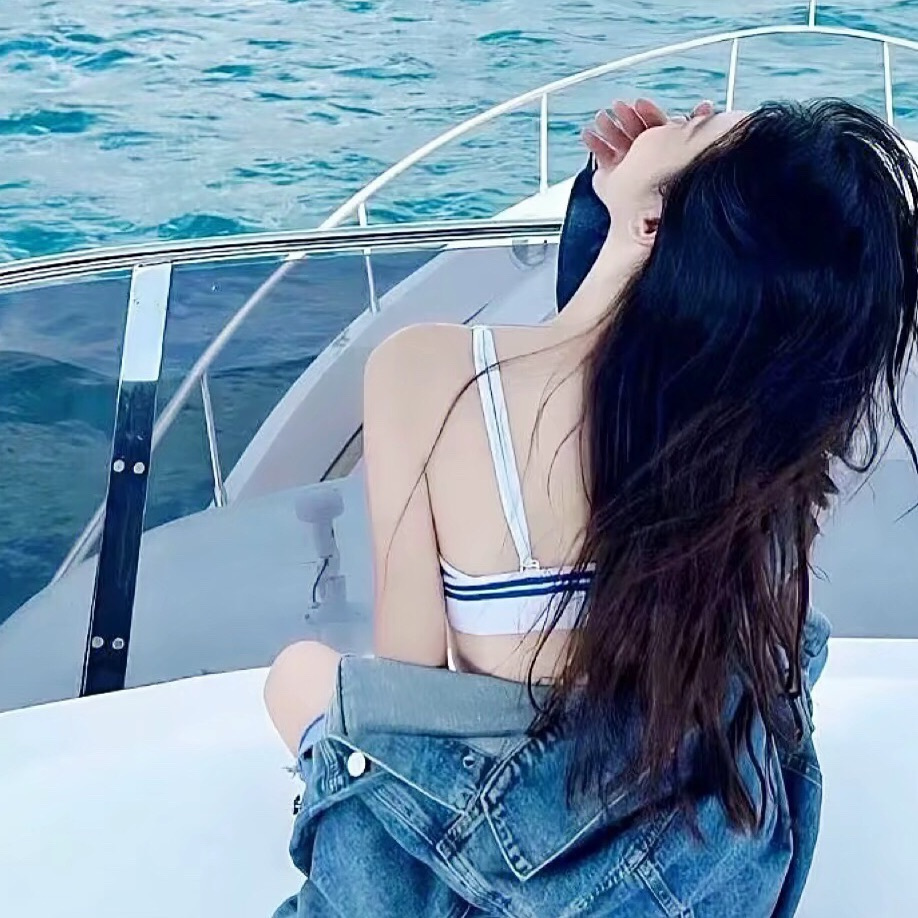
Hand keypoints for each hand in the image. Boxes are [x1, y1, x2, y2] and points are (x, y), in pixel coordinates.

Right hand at [582, 98, 714, 169]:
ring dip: (609, 128)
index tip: (639, 103)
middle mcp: (646, 157)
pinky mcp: (611, 178)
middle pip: (634, 131)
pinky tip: (587, 134)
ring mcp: (627, 167)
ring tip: (601, 118)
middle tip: (617, 107)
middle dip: (625, 118)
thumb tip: (707, 105)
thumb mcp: (689, 148)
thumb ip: (697, 126)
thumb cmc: (675, 181)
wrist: (654, 216)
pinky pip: (602, 157)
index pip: (655, 125)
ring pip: (617, 142)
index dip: (648, 113)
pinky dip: (595, 145)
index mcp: (665, 149)